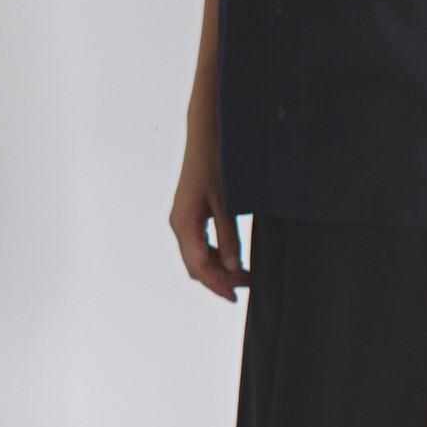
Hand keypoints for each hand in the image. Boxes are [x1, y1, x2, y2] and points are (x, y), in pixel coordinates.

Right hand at [168, 98, 246, 301]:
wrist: (205, 131)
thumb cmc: (215, 161)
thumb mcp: (226, 201)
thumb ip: (228, 236)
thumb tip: (232, 266)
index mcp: (184, 223)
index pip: (197, 266)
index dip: (217, 284)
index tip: (236, 295)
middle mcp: (179, 224)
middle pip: (196, 266)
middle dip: (220, 279)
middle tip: (247, 285)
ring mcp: (183, 220)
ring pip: (197, 257)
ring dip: (218, 269)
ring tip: (244, 275)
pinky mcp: (190, 214)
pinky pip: (199, 245)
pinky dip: (215, 256)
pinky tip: (233, 258)